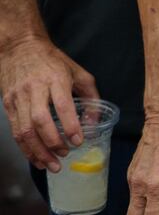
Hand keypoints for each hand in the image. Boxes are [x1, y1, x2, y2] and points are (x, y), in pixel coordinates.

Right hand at [0, 33, 97, 169]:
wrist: (19, 49)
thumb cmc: (52, 61)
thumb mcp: (78, 72)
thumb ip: (90, 95)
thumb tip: (94, 122)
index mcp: (55, 78)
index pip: (62, 105)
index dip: (70, 125)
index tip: (78, 141)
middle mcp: (34, 89)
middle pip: (40, 121)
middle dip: (52, 143)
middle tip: (65, 155)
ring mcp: (18, 98)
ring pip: (24, 130)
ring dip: (38, 152)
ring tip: (52, 165)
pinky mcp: (8, 105)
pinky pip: (15, 131)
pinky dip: (26, 148)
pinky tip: (37, 158)